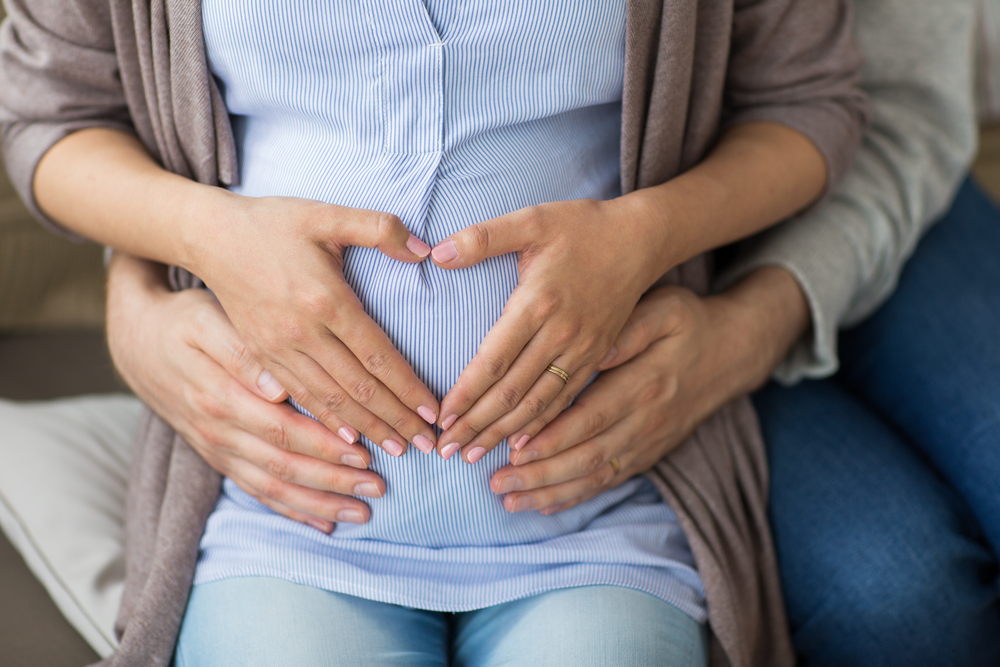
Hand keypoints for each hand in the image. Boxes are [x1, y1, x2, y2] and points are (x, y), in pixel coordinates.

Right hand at [107, 255, 386, 531]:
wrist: (138, 343)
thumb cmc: (185, 322)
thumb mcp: (206, 320)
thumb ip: (241, 351)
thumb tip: (277, 385)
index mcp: (221, 396)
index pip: (281, 429)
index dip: (323, 444)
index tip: (364, 452)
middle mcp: (219, 431)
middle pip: (283, 465)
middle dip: (333, 480)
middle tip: (379, 488)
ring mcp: (218, 450)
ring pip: (273, 487)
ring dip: (319, 504)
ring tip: (362, 514)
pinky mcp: (219, 458)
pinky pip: (257, 491)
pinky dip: (291, 510)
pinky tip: (324, 524)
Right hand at [195, 195, 441, 456]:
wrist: (210, 237)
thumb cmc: (274, 223)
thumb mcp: (327, 214)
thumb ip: (380, 228)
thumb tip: (424, 250)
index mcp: (325, 300)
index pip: (377, 355)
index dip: (408, 387)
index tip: (434, 412)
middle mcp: (301, 333)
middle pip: (358, 389)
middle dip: (396, 420)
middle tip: (429, 445)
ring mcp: (277, 350)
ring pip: (330, 402)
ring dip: (367, 430)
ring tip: (399, 450)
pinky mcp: (262, 357)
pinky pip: (300, 399)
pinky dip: (327, 424)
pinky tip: (349, 442)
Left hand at [429, 196, 670, 461]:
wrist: (643, 239)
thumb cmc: (582, 226)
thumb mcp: (531, 219)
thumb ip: (482, 237)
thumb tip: (436, 254)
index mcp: (539, 303)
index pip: (494, 360)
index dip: (466, 394)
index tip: (442, 419)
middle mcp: (562, 334)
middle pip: (513, 392)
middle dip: (477, 425)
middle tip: (446, 451)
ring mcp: (583, 350)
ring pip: (539, 404)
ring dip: (504, 433)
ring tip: (473, 456)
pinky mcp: (597, 357)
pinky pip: (565, 400)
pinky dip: (541, 427)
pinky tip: (521, 446)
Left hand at [488, 267, 809, 513]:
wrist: (732, 353)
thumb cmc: (687, 323)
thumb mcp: (663, 309)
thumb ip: (626, 330)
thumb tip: (591, 349)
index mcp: (645, 382)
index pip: (591, 416)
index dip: (552, 436)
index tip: (511, 447)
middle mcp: (647, 420)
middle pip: (588, 455)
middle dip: (539, 473)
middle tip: (495, 482)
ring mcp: (649, 442)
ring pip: (595, 476)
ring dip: (550, 491)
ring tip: (508, 499)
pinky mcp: (648, 454)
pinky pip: (609, 482)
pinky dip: (574, 496)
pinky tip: (541, 503)